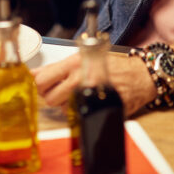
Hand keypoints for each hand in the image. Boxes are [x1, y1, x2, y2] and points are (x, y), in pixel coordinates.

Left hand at [32, 51, 157, 115]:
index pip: (42, 80)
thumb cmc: (112, 65)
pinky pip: (75, 115)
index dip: (37, 85)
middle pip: (48, 98)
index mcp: (74, 63)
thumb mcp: (83, 58)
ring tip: (76, 94)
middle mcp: (80, 78)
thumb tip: (33, 74)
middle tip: (58, 91)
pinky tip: (84, 102)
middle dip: (50, 96)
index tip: (39, 85)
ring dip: (63, 104)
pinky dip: (76, 111)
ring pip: (60, 108)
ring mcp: (88, 95)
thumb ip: (57, 67)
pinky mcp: (95, 108)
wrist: (140, 76)